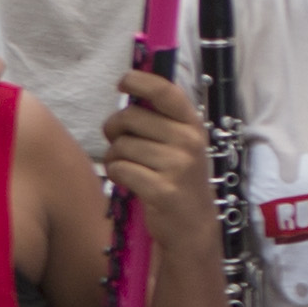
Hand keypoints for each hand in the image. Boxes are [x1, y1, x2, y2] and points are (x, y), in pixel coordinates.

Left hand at [95, 62, 213, 232]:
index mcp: (193, 125)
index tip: (123, 83)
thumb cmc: (178, 178)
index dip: (139, 80)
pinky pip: (119, 169)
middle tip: (119, 141)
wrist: (192, 226)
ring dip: (114, 157)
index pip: (165, 91)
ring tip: (127, 167)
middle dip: (115, 129)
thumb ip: (161, 118)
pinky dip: (116, 175)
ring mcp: (178, 167)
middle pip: (130, 117)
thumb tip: (129, 84)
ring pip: (121, 146)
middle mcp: (189, 142)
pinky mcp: (162, 190)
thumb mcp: (181, 144)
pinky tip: (128, 182)